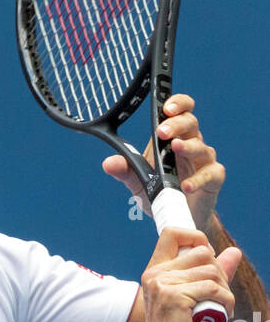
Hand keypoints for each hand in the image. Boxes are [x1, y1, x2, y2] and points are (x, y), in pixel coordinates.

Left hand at [102, 93, 224, 231]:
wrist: (178, 217)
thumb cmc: (160, 192)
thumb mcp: (138, 182)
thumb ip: (125, 170)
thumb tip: (108, 163)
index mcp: (174, 137)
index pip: (181, 111)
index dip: (178, 104)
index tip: (166, 107)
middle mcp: (191, 143)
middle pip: (190, 123)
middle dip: (176, 124)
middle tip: (161, 131)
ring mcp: (204, 160)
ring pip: (201, 147)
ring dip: (187, 146)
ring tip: (175, 147)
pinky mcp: (214, 178)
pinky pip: (210, 174)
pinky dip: (198, 179)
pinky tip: (186, 185)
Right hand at [141, 226, 239, 321]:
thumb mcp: (200, 299)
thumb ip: (214, 274)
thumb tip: (234, 251)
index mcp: (155, 272)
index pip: (173, 233)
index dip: (196, 239)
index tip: (207, 259)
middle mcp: (155, 274)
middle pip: (203, 253)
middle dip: (219, 274)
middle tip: (217, 298)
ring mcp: (162, 284)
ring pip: (211, 272)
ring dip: (224, 292)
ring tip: (217, 311)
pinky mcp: (173, 297)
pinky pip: (213, 288)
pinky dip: (224, 303)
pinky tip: (219, 316)